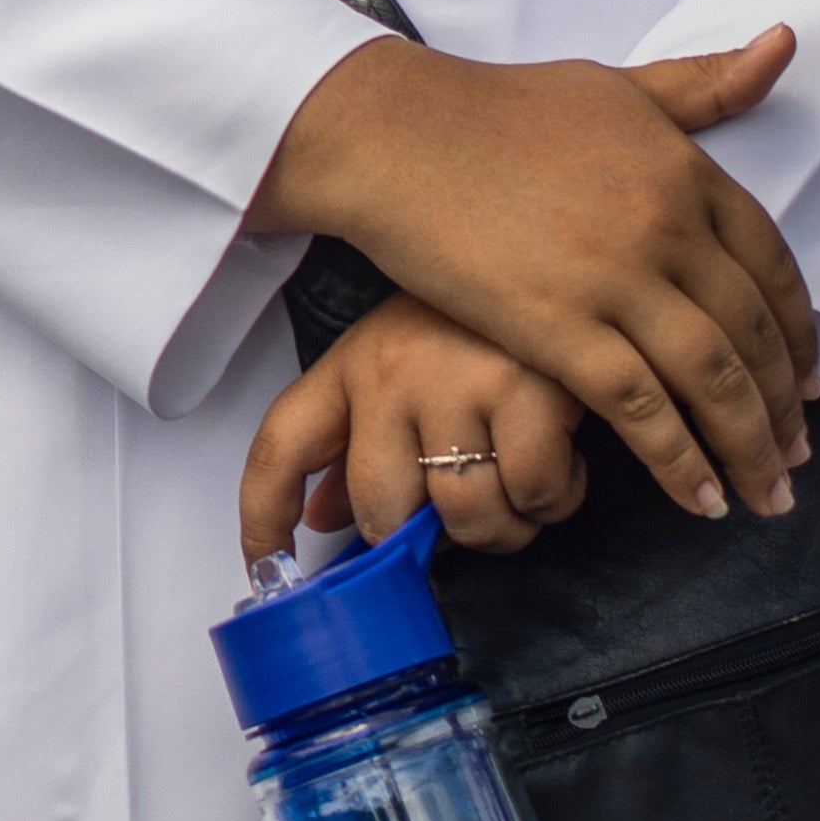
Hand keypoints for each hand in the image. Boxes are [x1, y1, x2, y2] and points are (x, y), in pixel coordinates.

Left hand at [243, 293, 592, 560]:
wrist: (555, 252)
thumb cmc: (473, 326)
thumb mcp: (399, 369)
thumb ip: (356, 447)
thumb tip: (322, 520)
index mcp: (350, 367)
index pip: (280, 449)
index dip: (261, 518)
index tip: (265, 568)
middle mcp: (390, 374)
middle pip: (382, 512)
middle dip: (427, 536)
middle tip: (465, 508)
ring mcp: (457, 382)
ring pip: (466, 517)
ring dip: (501, 524)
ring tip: (517, 476)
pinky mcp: (528, 391)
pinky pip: (536, 496)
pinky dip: (553, 497)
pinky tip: (558, 455)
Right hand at [246, 27, 819, 523]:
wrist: (399, 135)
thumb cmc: (498, 109)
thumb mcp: (616, 86)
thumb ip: (702, 84)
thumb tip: (781, 45)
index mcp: (687, 169)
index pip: (774, 269)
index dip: (800, 337)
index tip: (810, 382)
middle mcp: (668, 226)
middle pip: (754, 336)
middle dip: (784, 408)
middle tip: (795, 458)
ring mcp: (616, 280)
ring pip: (712, 382)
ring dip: (749, 449)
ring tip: (765, 497)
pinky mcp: (560, 329)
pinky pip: (641, 410)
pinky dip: (680, 462)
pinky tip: (699, 497)